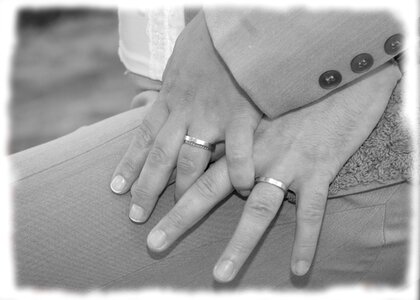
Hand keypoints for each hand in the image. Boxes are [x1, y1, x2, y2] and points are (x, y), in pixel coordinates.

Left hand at [110, 10, 260, 222]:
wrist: (236, 22)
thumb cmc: (209, 40)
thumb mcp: (177, 60)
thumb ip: (164, 86)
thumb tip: (142, 98)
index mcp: (170, 97)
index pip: (143, 136)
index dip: (129, 164)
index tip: (117, 189)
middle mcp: (185, 111)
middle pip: (161, 156)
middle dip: (147, 188)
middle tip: (136, 215)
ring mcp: (213, 114)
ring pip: (192, 160)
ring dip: (184, 190)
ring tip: (178, 216)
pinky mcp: (243, 113)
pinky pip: (240, 149)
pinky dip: (240, 170)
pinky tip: (242, 190)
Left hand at [145, 62, 400, 281]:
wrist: (339, 77)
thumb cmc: (296, 92)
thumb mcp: (257, 102)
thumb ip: (230, 122)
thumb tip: (206, 134)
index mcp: (236, 136)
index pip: (190, 163)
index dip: (160, 184)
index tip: (135, 206)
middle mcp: (255, 151)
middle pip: (210, 188)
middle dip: (180, 218)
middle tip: (153, 245)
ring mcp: (286, 160)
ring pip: (259, 208)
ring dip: (239, 245)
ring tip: (220, 275)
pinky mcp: (320, 168)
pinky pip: (313, 211)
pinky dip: (306, 242)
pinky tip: (298, 270)